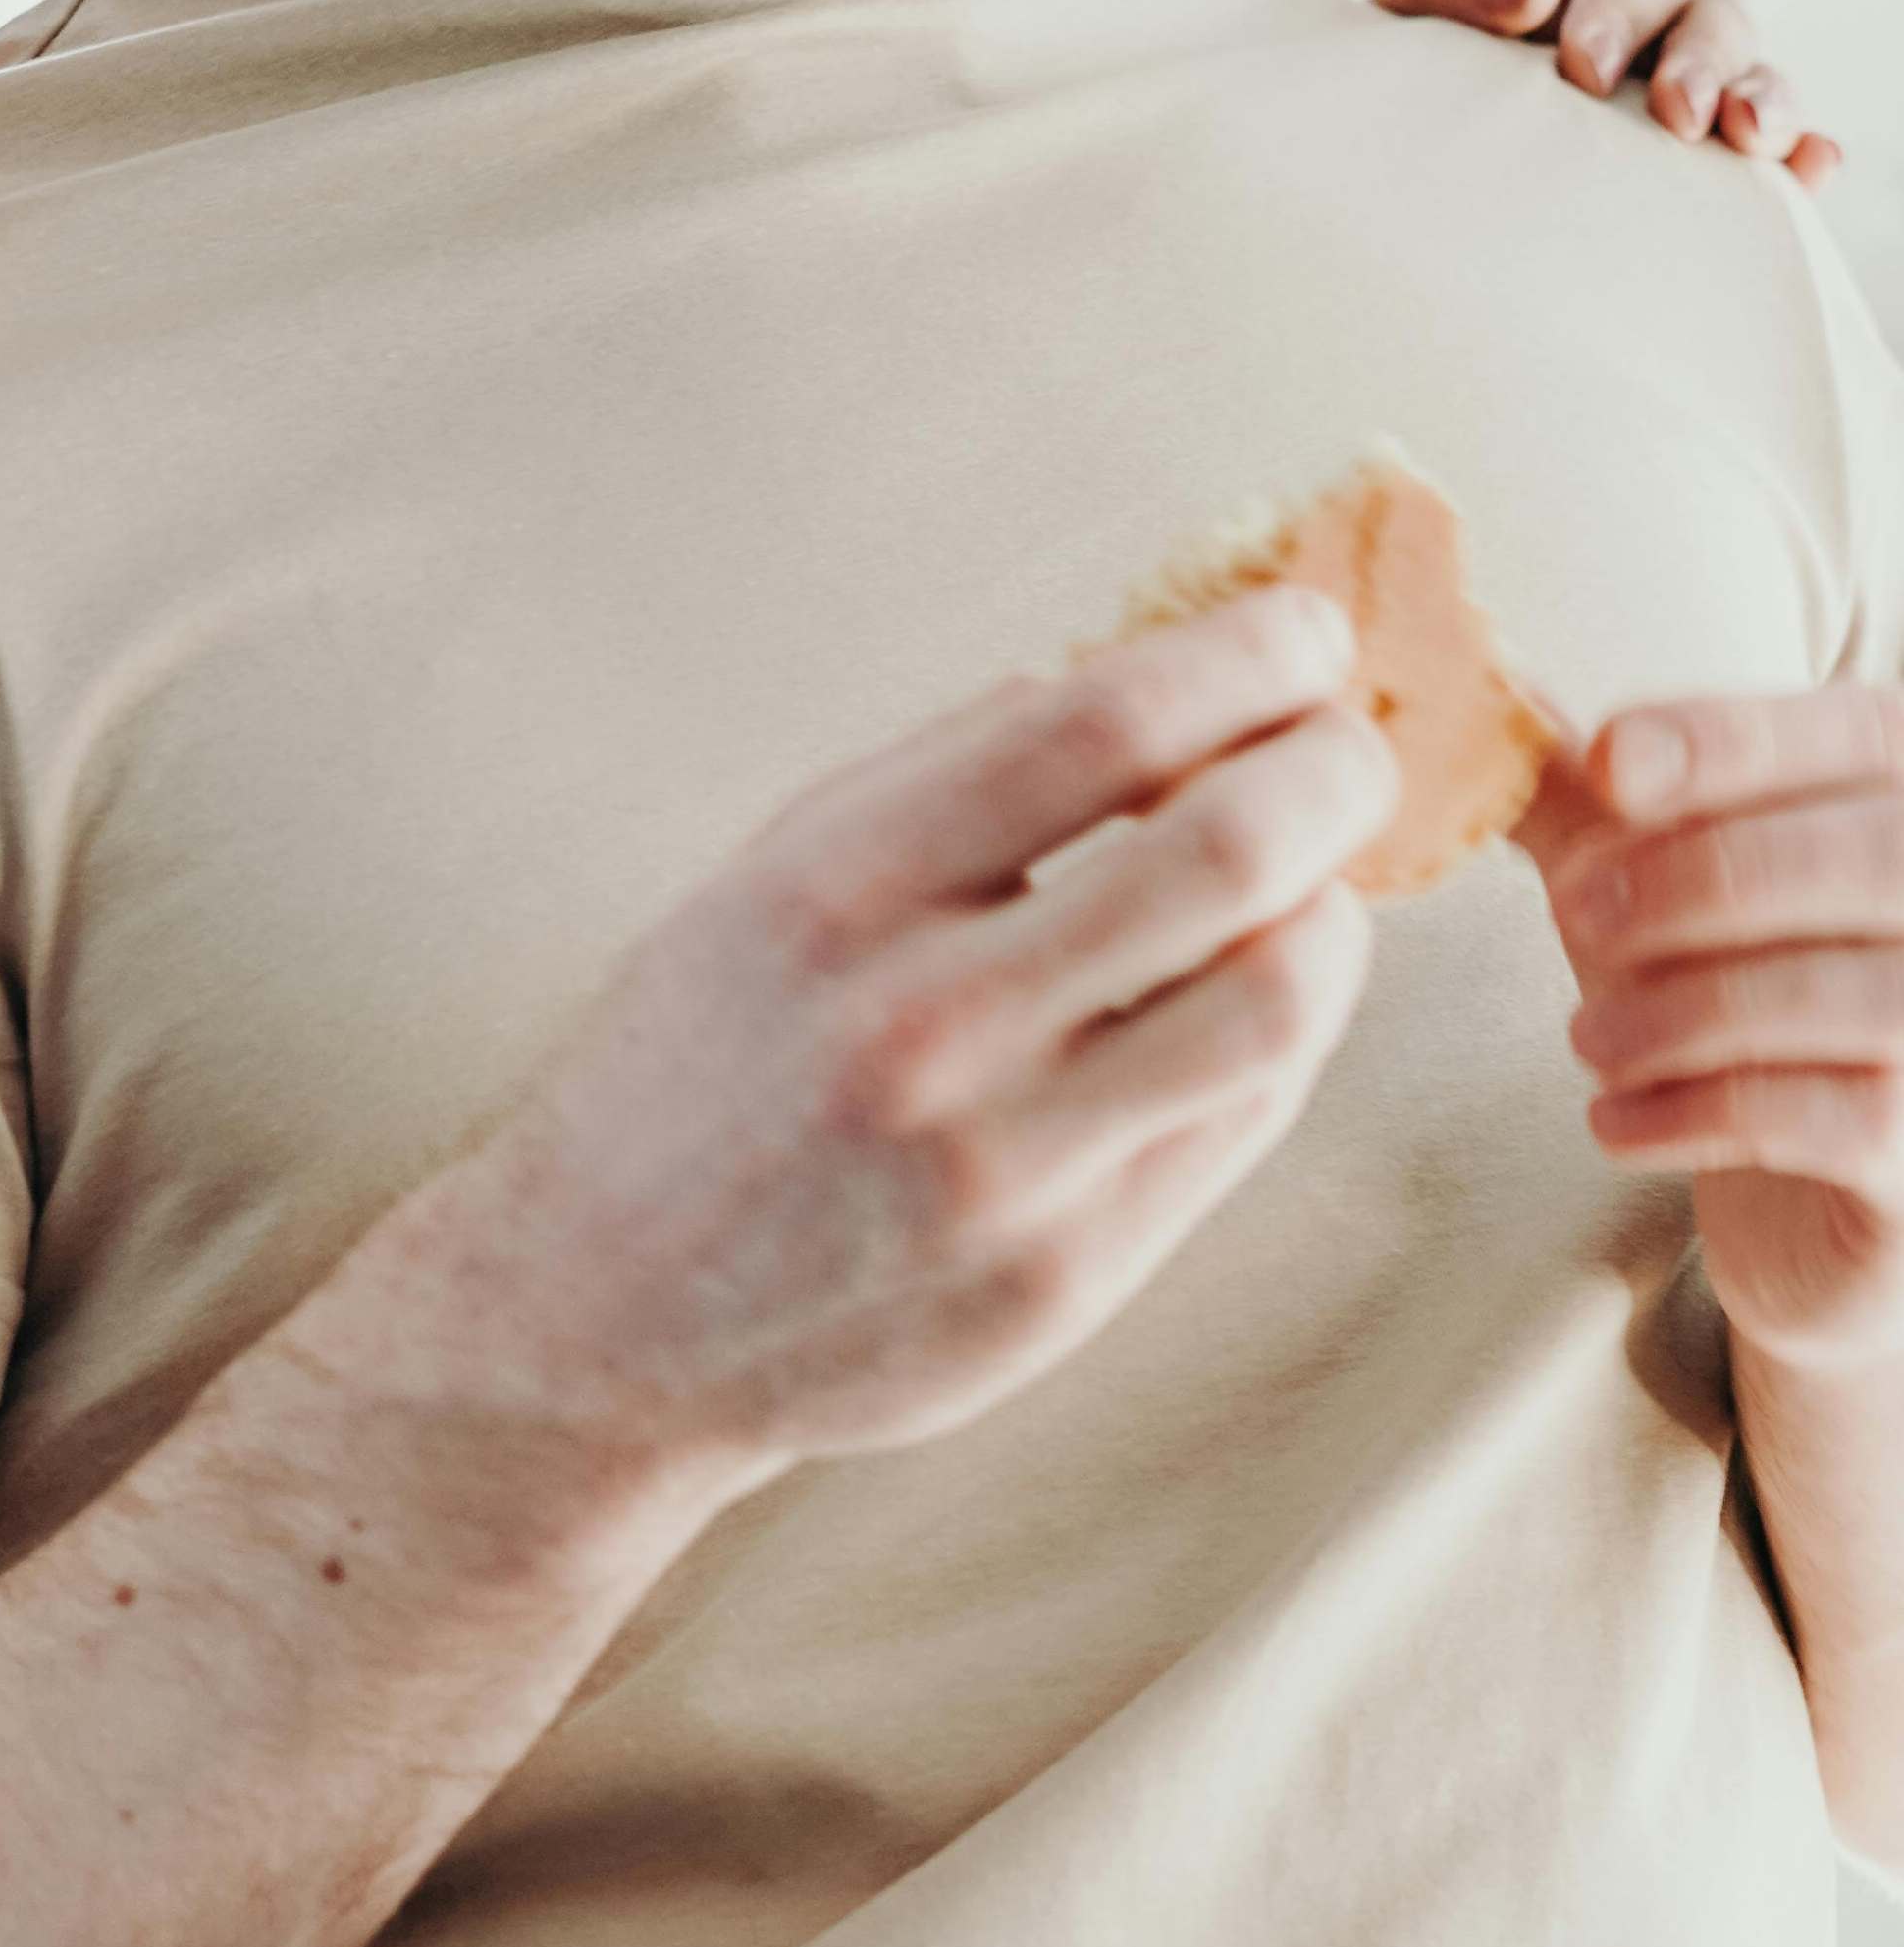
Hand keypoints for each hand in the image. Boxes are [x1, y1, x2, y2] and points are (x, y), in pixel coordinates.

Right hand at [464, 592, 1392, 1482]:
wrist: (601, 1314)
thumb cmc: (688, 1072)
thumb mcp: (762, 881)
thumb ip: (937, 780)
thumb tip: (1135, 675)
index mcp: (829, 891)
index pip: (1094, 727)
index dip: (1238, 659)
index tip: (1298, 631)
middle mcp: (920, 1023)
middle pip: (1223, 854)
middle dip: (1332, 770)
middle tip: (1345, 745)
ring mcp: (1003, 1166)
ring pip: (1274, 1002)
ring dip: (1330, 910)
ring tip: (1309, 879)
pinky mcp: (1068, 1277)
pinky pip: (1240, 1120)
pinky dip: (1274, 1027)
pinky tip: (1243, 989)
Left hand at [1279, 0, 1842, 185]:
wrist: (1313, 114)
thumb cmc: (1337, 29)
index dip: (1613, 10)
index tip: (1575, 65)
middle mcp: (1623, 16)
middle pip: (1701, 15)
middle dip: (1698, 61)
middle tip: (1671, 114)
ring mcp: (1651, 86)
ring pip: (1742, 74)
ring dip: (1761, 100)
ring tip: (1754, 144)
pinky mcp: (1667, 157)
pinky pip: (1755, 149)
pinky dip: (1794, 157)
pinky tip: (1807, 176)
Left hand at [1525, 688, 1903, 1369]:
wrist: (1801, 1179)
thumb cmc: (1730, 987)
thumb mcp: (1651, 870)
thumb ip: (1585, 792)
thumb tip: (1475, 688)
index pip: (1851, 731)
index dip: (1725, 741)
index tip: (1608, 769)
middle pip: (1841, 861)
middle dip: (1683, 882)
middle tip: (1574, 915)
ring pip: (1819, 993)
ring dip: (1667, 1013)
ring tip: (1589, 1038)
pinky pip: (1808, 1114)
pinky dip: (1686, 1112)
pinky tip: (1616, 1119)